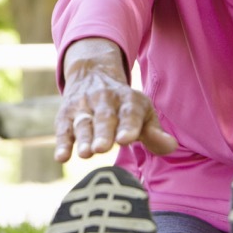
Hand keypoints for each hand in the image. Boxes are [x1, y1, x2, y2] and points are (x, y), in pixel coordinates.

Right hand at [55, 39, 176, 161]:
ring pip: (83, 123)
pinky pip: (63, 129)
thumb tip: (171, 146)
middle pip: (104, 118)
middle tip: (102, 148)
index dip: (128, 126)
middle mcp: (104, 99)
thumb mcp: (143, 113)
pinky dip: (62, 143)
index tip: (126, 140)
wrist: (93, 74)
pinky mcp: (66, 114)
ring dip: (83, 138)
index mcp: (128, 99)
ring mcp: (83, 106)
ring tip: (85, 154)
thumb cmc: (125, 107)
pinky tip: (61, 157)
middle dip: (103, 133)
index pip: (130, 113)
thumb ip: (155, 133)